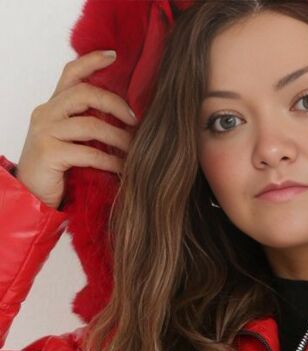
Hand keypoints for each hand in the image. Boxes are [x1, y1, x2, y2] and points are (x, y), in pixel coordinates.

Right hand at [14, 49, 137, 211]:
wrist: (31, 197)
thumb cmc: (57, 172)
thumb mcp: (71, 142)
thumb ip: (86, 125)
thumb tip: (124, 117)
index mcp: (52, 107)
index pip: (70, 74)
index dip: (91, 61)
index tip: (114, 56)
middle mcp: (46, 114)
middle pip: (84, 93)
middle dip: (114, 104)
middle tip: (135, 120)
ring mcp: (45, 132)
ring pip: (90, 124)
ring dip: (117, 137)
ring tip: (133, 148)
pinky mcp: (49, 153)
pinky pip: (88, 152)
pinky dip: (109, 160)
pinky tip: (122, 167)